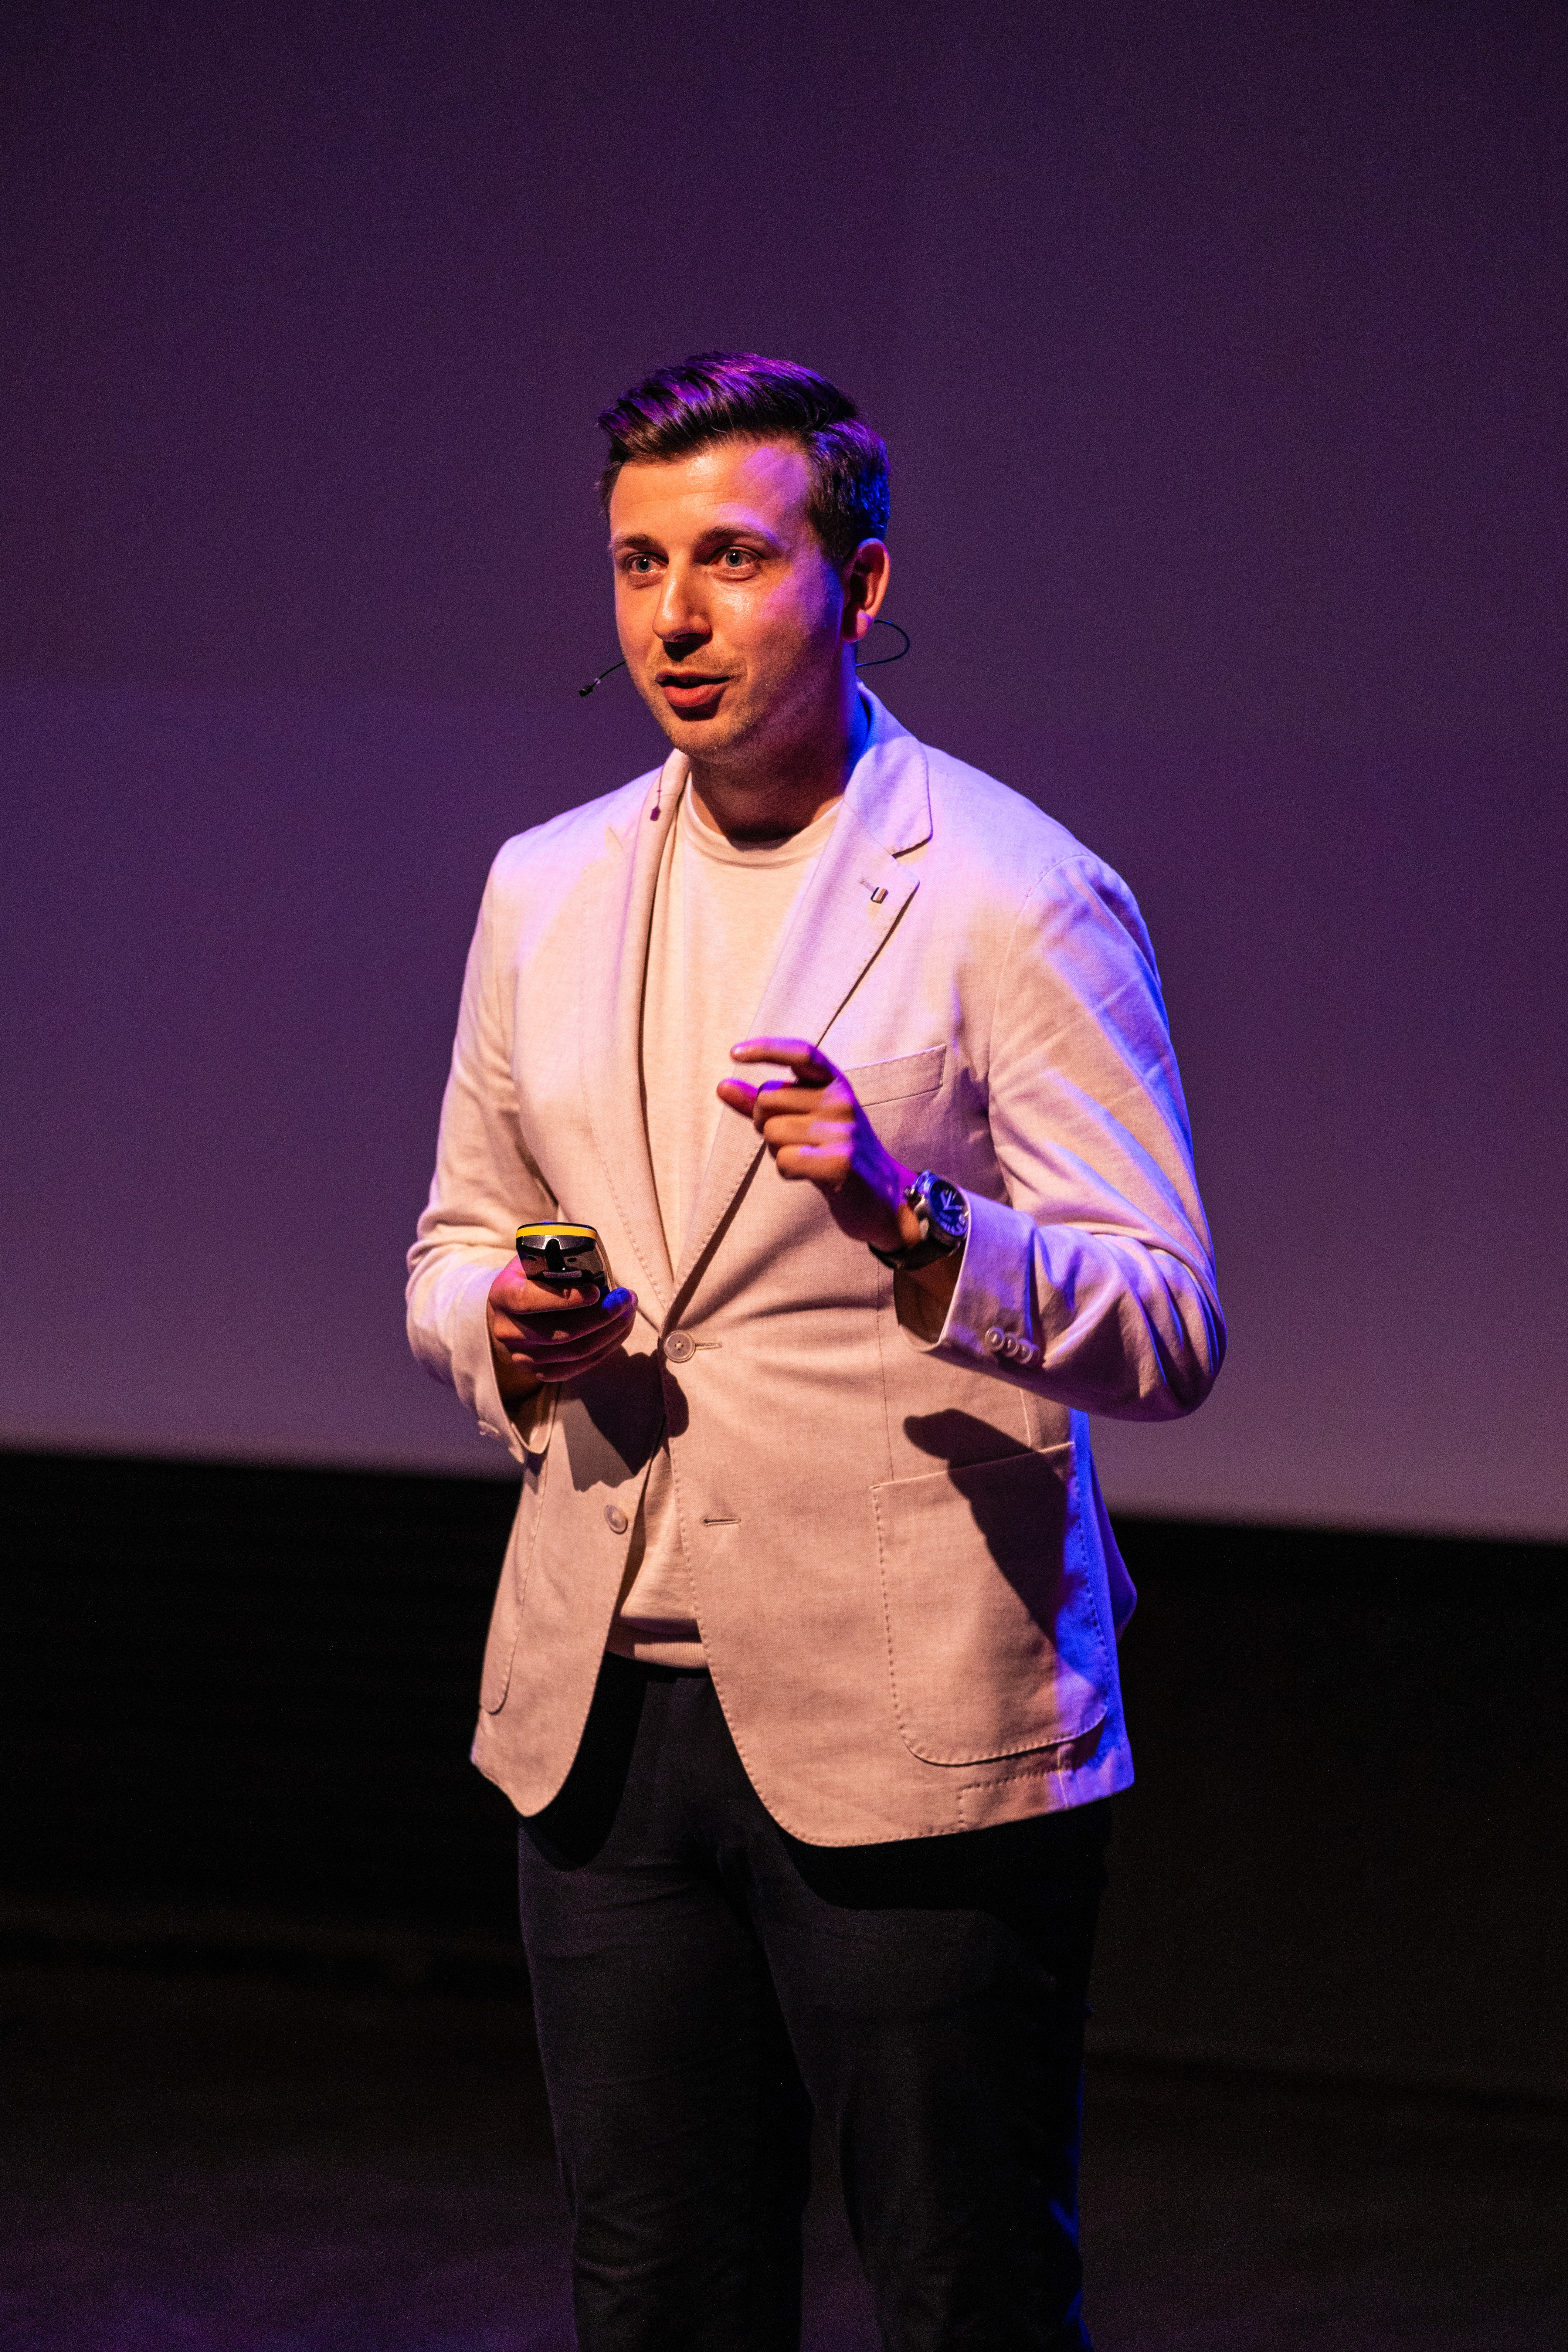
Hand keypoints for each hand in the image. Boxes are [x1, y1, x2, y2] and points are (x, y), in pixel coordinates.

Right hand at [486, 1263, 637, 1407]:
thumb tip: (586, 1253)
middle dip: (603, 1315)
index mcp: (502, 1295)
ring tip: (629, 1311)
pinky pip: (580, 1365)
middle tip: (627, 1298)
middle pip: (561, 1332)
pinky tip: (619, 1329)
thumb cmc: (531, 1278)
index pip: (529, 1300)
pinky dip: (606, 1347)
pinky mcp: (539, 1371)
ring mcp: (522, 1356)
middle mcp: (507, 1330)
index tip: (596, 1291)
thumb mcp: (534, 1259)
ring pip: (576, 1351)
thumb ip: (554, 1254)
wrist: (510, 1311)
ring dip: (612, 1331)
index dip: (564, 1298)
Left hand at [716, 1038, 920, 1254]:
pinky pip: (784, 1160)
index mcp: (835, 1084)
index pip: (801, 1053)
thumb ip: (764, 1104)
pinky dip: (787, 1171)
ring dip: (776, 1151)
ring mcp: (843, 1131)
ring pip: (772, 1132)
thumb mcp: (805, 1120)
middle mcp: (841, 1101)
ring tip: (806, 1158)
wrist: (883, 1197)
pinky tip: (809, 1174)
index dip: (765, 1048)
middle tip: (791, 1140)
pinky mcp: (840, 1162)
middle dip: (763, 1123)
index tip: (734, 1053)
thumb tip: (722, 1087)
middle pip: (768, 1099)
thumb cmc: (834, 1153)